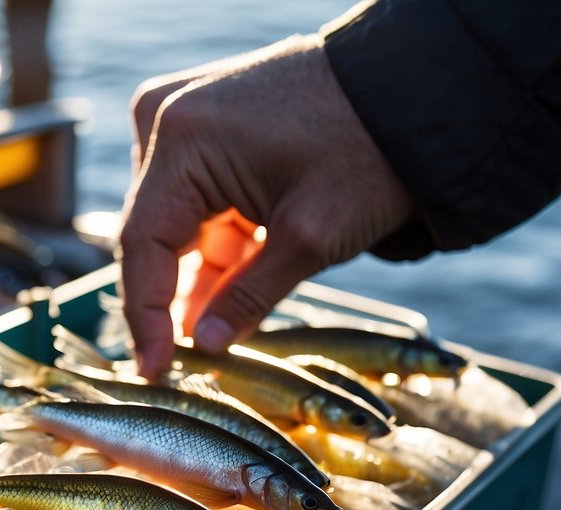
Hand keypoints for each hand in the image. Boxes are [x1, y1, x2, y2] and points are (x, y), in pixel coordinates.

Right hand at [119, 34, 415, 379]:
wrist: (419, 87)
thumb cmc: (371, 149)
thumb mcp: (311, 237)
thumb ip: (248, 297)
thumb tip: (203, 346)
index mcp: (183, 139)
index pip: (141, 245)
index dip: (145, 317)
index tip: (154, 371)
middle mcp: (167, 118)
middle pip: (153, 232)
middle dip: (176, 296)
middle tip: (193, 357)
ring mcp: (184, 117)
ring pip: (176, 222)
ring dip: (202, 272)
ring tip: (227, 323)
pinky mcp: (207, 126)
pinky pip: (196, 200)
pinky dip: (217, 243)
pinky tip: (237, 283)